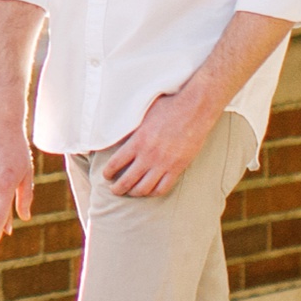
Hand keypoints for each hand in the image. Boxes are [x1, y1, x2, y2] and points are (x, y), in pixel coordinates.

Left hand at [102, 86, 217, 197]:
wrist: (194, 110)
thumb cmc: (169, 107)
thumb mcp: (144, 114)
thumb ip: (132, 129)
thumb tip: (120, 132)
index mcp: (137, 141)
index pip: (115, 164)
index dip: (107, 173)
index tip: (106, 175)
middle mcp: (148, 156)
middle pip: (127, 181)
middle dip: (117, 188)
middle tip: (114, 190)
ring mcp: (163, 164)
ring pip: (143, 188)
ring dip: (134, 193)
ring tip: (130, 193)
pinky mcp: (177, 168)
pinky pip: (162, 188)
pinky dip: (153, 193)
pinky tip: (150, 191)